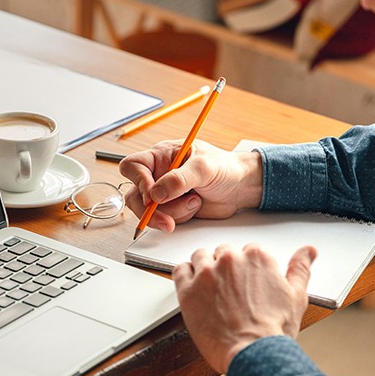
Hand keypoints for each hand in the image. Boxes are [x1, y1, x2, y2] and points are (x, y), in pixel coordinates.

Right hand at [119, 139, 262, 231]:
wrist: (241, 187)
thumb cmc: (225, 168)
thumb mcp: (204, 168)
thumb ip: (179, 179)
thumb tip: (155, 194)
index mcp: (161, 155)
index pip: (133, 166)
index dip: (138, 181)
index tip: (152, 195)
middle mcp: (159, 174)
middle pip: (135, 195)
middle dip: (150, 211)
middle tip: (166, 220)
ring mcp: (164, 193)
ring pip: (149, 211)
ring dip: (172, 212)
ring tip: (194, 202)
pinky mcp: (171, 208)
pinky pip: (163, 219)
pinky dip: (179, 217)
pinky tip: (195, 206)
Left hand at [172, 244, 316, 373]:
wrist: (254, 355)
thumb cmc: (274, 331)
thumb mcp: (296, 296)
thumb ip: (300, 268)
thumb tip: (308, 251)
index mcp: (257, 257)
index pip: (246, 251)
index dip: (245, 270)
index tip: (244, 285)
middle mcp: (230, 259)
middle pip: (222, 253)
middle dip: (225, 269)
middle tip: (229, 292)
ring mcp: (207, 273)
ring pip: (200, 258)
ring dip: (203, 270)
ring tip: (210, 291)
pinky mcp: (188, 290)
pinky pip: (180, 271)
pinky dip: (185, 277)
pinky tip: (193, 290)